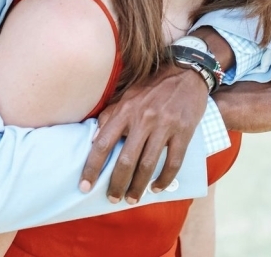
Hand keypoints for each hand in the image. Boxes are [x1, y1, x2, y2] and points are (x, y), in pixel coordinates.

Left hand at [79, 64, 207, 203]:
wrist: (186, 72)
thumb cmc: (153, 86)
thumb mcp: (128, 95)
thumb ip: (110, 115)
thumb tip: (94, 139)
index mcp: (126, 110)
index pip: (103, 143)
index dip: (92, 167)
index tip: (84, 186)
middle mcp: (143, 118)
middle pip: (126, 160)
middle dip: (116, 184)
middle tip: (112, 199)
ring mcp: (164, 126)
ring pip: (148, 165)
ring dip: (138, 187)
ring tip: (132, 199)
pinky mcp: (184, 132)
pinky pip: (173, 162)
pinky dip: (164, 179)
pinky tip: (157, 187)